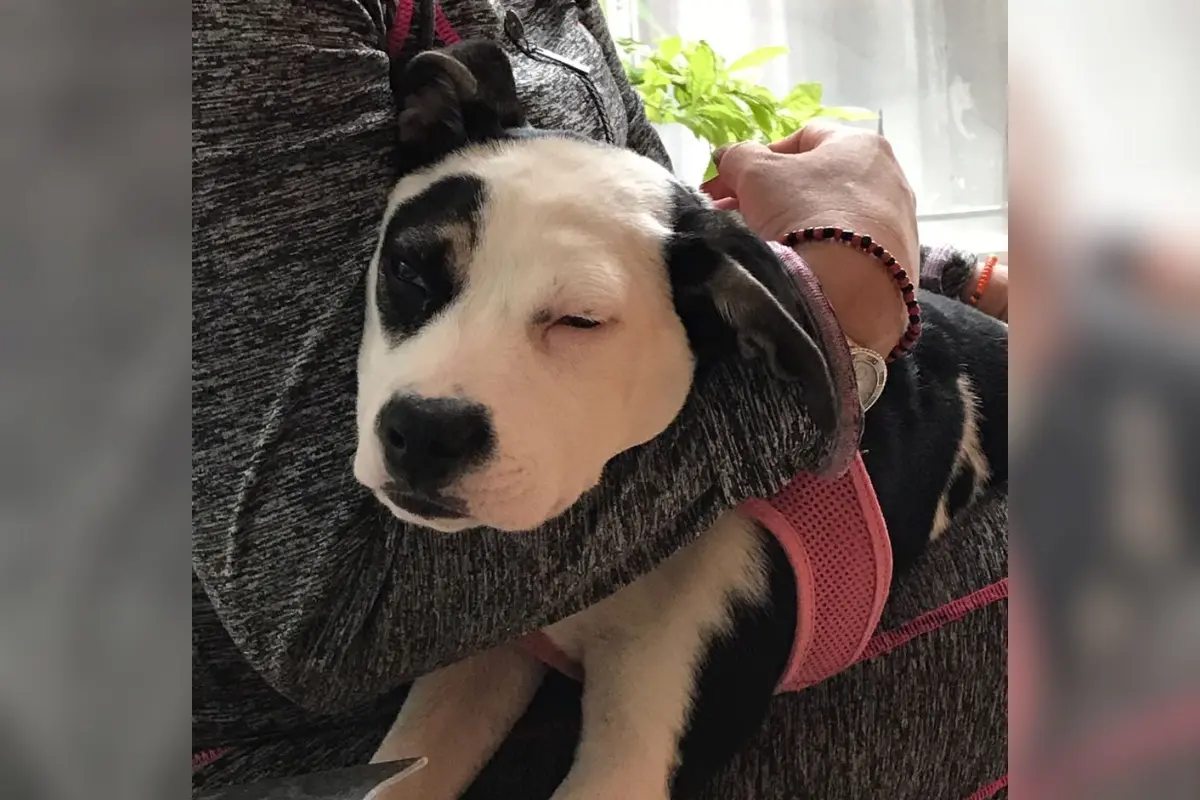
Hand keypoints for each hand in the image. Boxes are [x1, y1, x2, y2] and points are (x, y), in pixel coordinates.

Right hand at [702, 120, 918, 355]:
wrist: (844, 291)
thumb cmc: (801, 213)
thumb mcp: (754, 174)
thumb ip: (738, 157)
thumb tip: (729, 158)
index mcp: (861, 143)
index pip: (803, 138)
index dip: (761, 158)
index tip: (732, 184)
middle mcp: (891, 176)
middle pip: (819, 180)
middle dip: (774, 195)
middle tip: (737, 216)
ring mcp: (901, 222)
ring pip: (836, 215)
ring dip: (799, 224)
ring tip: (767, 246)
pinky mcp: (901, 263)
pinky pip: (854, 248)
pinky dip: (827, 252)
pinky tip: (803, 268)